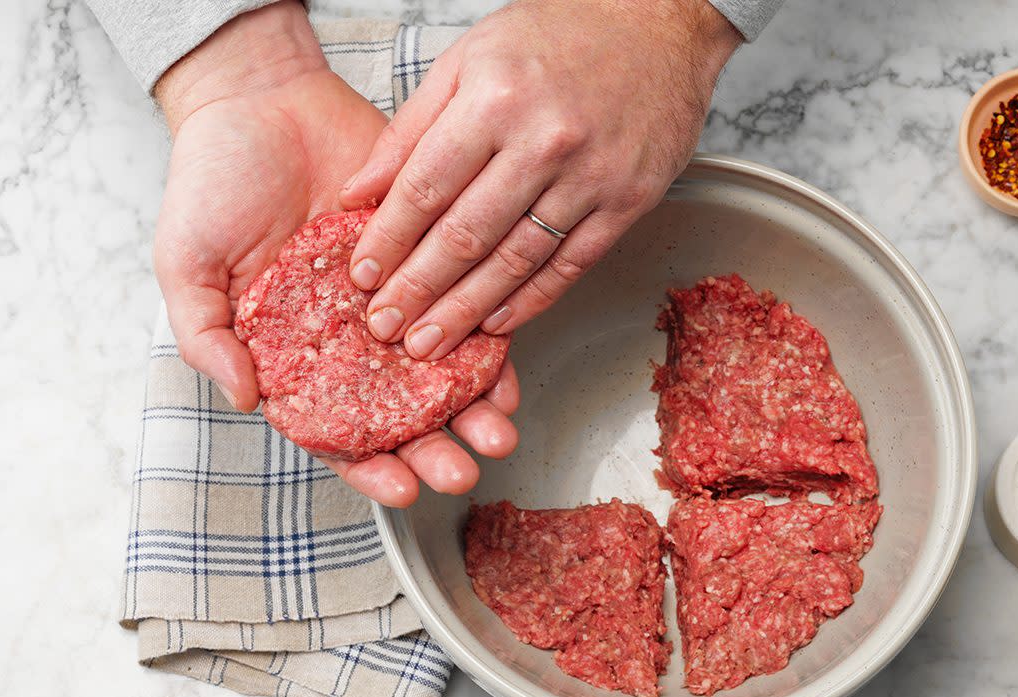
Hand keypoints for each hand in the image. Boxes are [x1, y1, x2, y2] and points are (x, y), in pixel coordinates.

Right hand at [153, 1, 517, 506]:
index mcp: (296, 358)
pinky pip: (468, 306)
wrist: (263, 99)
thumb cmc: (214, 184)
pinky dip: (490, 341)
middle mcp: (352, 342)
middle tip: (463, 470)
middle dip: (436, 449)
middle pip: (401, 416)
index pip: (338, 432)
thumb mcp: (187, 264)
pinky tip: (507, 369)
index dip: (370, 467)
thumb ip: (207, 336)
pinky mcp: (432, 257)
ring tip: (499, 431)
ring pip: (442, 373)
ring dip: (473, 408)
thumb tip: (247, 400)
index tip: (403, 489)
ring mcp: (396, 303)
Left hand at [341, 0, 740, 359]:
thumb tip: (358, 191)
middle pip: (467, 235)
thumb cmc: (560, 33)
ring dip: (467, 310)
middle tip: (386, 328)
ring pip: (516, 260)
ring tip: (431, 344)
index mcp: (495, 98)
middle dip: (418, 290)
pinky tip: (497, 323)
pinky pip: (571, 264)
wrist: (658, 21)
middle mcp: (543, 141)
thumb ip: (411, 128)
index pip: (426, 187)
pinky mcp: (628, 202)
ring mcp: (591, 176)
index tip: (363, 276)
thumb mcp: (470, 58)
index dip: (389, 240)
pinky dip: (531, 300)